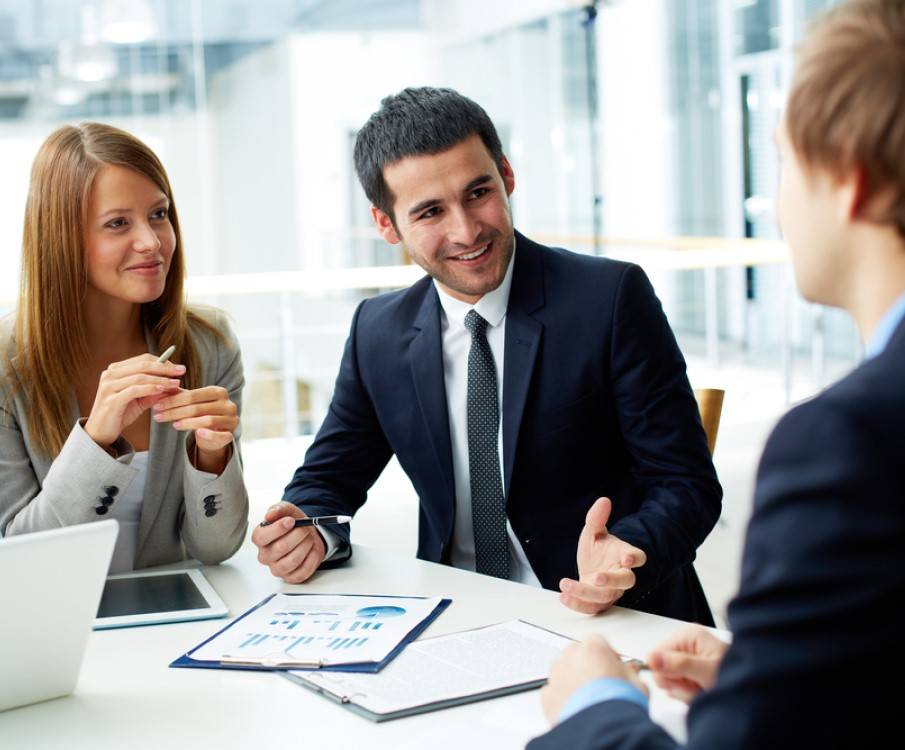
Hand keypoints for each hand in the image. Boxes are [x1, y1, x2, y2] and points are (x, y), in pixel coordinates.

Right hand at [84, 354, 184, 447]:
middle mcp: (109, 374)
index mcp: (116, 370)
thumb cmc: (121, 413)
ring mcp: (108, 387)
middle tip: (182, 371)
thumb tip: (176, 384)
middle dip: (165, 368)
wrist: (101, 432)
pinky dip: (151, 388)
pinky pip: (134, 390)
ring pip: (140, 377)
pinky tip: (163, 390)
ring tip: (176, 383)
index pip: (143, 359)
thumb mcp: (141, 399)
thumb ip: (155, 390)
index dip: (162, 361)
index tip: (178, 368)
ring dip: (161, 379)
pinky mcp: (111, 400)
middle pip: (142, 365)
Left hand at [152, 385, 238, 472]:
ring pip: (207, 420)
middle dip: (175, 412)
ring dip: (187, 423)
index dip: (173, 400)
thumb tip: (160, 386)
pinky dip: (208, 434)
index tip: (157, 405)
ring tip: (173, 425)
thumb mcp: (192, 403)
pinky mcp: (230, 434)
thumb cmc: (201, 415)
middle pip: (198, 408)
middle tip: (158, 416)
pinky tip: (196, 434)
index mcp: (219, 392)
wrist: (215, 434)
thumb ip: (179, 394)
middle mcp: (228, 404)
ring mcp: (231, 419)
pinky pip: (220, 435)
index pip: (193, 395)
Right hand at [251, 502, 326, 583]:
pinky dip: (312, 557)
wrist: (307, 534)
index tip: (291, 521)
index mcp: (260, 538)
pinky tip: (312, 548)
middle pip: (280, 548)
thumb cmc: (293, 523)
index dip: (277, 529)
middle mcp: (265, 556)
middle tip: (305, 528)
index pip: (261, 537)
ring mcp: (277, 568)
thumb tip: (271, 514)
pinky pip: (303, 571)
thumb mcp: (286, 510)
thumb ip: (278, 509)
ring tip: (309, 538)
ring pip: (293, 560)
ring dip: (306, 546)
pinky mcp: (290, 577)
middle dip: (298, 535)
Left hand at [541, 635, 647, 724]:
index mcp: (593, 648)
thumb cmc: (617, 704)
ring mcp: (556, 675)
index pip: (598, 642)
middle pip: (577, 653)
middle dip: (587, 664)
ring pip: (562, 670)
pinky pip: (553, 691)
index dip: (607, 655)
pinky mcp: (547, 696)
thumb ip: (631, 673)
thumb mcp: (637, 685)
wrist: (599, 727)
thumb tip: (631, 674)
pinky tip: (575, 708)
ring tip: (589, 698)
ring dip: (573, 679)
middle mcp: (571, 657)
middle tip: (602, 683)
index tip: (614, 668)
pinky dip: (562, 697)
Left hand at [559, 497, 646, 613]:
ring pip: (605, 596)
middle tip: (596, 577)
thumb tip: (604, 500)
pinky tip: (563, 596)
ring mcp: (611, 591)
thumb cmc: (596, 550)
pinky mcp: (598, 603)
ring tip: (566, 584)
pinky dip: (577, 605)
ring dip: (585, 592)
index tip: (626, 558)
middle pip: (626, 581)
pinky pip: (591, 608)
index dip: (635, 558)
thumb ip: (596, 518)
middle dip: (611, 581)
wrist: (589, 567)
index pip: (638, 557)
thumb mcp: (593, 532)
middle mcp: (621, 575)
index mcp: (624, 556)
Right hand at [647, 625, 727, 702]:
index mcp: (688, 634)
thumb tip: (651, 658)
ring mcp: (689, 656)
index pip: (655, 653)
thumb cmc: (735, 675)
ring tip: (701, 689)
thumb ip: (678, 664)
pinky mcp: (692, 669)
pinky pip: (678, 684)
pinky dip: (689, 693)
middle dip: (677, 683)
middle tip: (695, 687)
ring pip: (669, 679)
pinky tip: (701, 691)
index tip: (681, 681)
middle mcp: (686, 643)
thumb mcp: (706, 671)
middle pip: (661, 667)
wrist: (754, 690)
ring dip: (684, 690)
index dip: (664, 672)